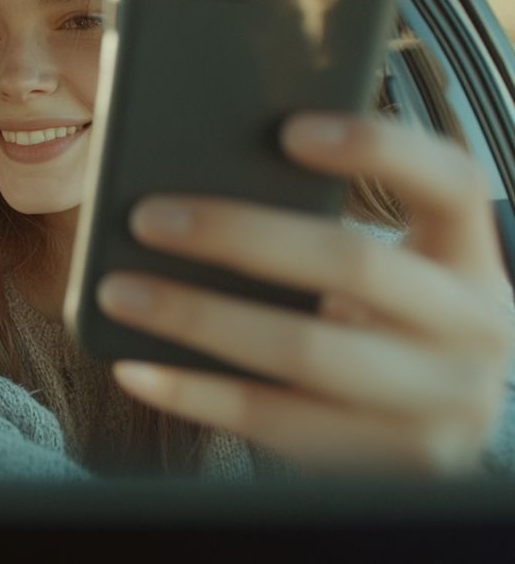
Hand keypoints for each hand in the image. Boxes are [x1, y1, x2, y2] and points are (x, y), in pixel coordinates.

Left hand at [97, 112, 514, 475]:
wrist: (428, 434)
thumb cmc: (378, 328)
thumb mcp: (383, 277)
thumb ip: (321, 226)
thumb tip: (194, 181)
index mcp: (471, 260)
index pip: (453, 182)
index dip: (379, 147)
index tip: (289, 129)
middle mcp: (476, 331)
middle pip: (356, 265)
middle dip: (240, 237)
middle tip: (147, 217)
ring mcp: (440, 406)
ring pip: (305, 350)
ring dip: (199, 316)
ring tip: (120, 290)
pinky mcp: (389, 466)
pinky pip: (273, 422)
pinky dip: (194, 393)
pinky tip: (136, 367)